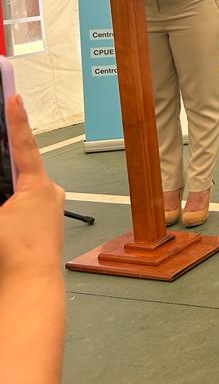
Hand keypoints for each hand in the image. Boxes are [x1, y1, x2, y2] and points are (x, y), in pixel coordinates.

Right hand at [0, 95, 64, 277]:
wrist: (31, 287)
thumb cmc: (15, 254)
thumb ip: (0, 190)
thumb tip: (4, 186)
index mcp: (39, 186)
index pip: (23, 145)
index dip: (16, 120)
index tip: (14, 96)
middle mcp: (49, 192)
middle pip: (19, 166)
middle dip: (4, 156)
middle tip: (0, 126)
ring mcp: (47, 208)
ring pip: (19, 185)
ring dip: (5, 183)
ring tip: (5, 213)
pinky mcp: (41, 222)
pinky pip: (21, 202)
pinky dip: (7, 200)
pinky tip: (3, 215)